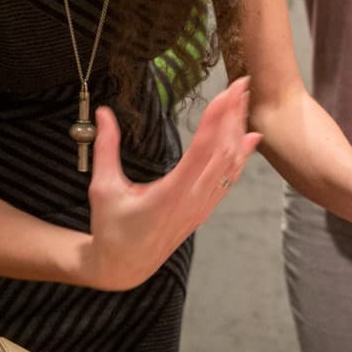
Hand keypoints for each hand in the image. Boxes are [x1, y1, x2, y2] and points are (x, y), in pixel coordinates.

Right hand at [80, 77, 260, 290]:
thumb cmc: (110, 228)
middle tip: (241, 84)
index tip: (226, 94)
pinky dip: (241, 156)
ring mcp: (203, 206)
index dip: (216, 120)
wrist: (124, 267)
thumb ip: (105, 148)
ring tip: (245, 100)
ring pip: (230, 164)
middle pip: (223, 152)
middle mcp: (194, 200)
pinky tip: (250, 136)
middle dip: (233, 115)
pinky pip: (229, 179)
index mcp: (171, 194)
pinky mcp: (205, 209)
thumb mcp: (103, 188)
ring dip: (238, 130)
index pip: (202, 151)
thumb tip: (102, 112)